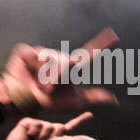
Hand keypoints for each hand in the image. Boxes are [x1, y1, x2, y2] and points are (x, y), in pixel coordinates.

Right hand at [0, 28, 121, 112]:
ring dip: (47, 76)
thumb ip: (93, 98)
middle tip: (51, 89)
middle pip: (68, 60)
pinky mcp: (26, 51)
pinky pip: (35, 56)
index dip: (102, 45)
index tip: (114, 36)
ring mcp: (42, 53)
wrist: (25, 102)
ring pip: (52, 59)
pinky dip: (34, 67)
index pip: (89, 54)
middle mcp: (58, 58)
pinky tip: (29, 72)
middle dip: (60, 77)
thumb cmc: (48, 102)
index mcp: (71, 68)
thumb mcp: (73, 102)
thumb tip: (115, 100)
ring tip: (41, 84)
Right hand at [1, 112, 92, 139]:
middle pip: (60, 127)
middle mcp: (48, 130)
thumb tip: (69, 135)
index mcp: (56, 138)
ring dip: (43, 137)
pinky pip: (37, 124)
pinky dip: (33, 132)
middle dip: (54, 137)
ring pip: (49, 126)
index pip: (70, 127)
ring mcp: (38, 126)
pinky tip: (28, 137)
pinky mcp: (28, 123)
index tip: (90, 115)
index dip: (79, 120)